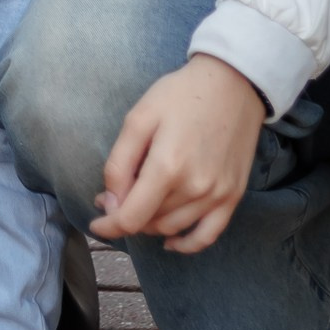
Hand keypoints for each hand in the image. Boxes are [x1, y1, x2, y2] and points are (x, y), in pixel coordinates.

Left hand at [87, 54, 268, 252]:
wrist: (233, 84)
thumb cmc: (180, 96)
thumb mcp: (138, 119)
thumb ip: (119, 164)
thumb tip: (110, 202)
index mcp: (167, 167)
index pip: (131, 217)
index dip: (108, 226)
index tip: (96, 223)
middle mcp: (195, 188)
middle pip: (150, 222)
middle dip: (126, 214)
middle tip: (113, 196)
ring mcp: (217, 195)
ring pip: (172, 228)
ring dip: (150, 224)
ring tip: (139, 203)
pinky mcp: (233, 196)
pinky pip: (207, 235)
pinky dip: (186, 244)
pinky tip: (170, 241)